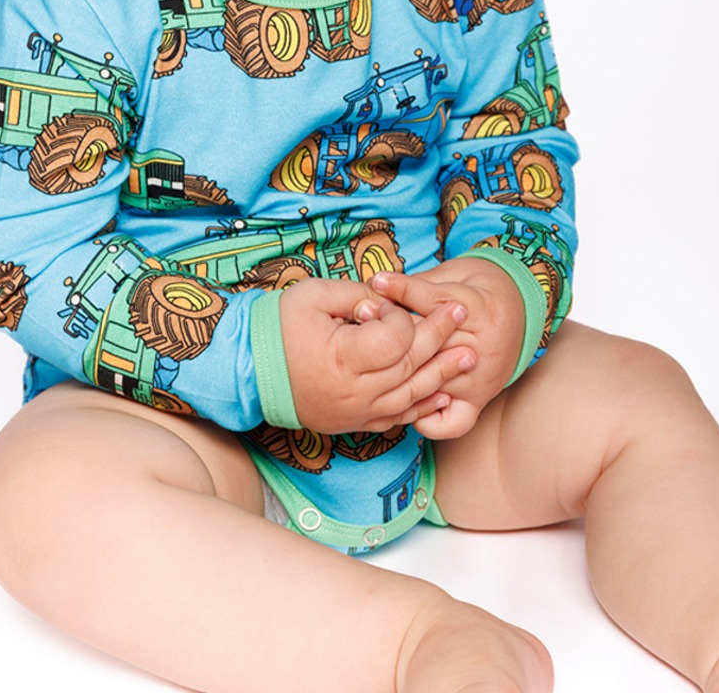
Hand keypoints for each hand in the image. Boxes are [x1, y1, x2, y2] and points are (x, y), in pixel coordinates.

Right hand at [279, 278, 476, 435]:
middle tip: (463, 314)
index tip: (394, 301)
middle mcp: (355, 391)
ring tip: (469, 358)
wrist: (249, 371)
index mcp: (343, 357)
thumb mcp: (312, 295)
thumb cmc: (278, 327)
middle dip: (440, 338)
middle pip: (409, 366)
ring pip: (411, 396)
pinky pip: (396, 418)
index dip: (402, 317)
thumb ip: (355, 294)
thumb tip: (385, 302)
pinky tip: (443, 395)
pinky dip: (422, 407)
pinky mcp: (354, 423)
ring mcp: (356, 412)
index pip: (395, 339)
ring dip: (443, 375)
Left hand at [363, 260, 525, 438]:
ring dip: (398, 375)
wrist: (519, 308)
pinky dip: (427, 419)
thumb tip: (377, 283)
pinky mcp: (478, 401)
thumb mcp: (451, 275)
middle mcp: (478, 348)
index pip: (430, 302)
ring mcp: (478, 379)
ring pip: (430, 383)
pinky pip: (451, 423)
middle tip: (362, 319)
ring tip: (372, 365)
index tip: (375, 284)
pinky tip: (406, 403)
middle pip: (426, 345)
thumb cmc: (476, 288)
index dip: (398, 291)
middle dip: (390, 334)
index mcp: (475, 310)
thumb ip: (417, 284)